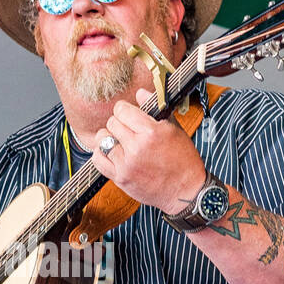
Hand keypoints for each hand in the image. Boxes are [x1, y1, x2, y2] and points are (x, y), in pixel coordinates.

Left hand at [90, 87, 207, 214]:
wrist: (185, 191)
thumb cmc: (182, 159)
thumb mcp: (173, 129)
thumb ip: (154, 109)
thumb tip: (140, 92)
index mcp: (151, 132)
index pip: (122, 110)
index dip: (125, 110)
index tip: (128, 115)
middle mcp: (137, 147)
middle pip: (111, 123)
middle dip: (119, 124)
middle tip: (127, 131)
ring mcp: (127, 164)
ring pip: (102, 140)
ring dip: (109, 139)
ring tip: (120, 143)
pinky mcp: (120, 178)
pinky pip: (98, 160)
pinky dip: (101, 154)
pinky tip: (112, 154)